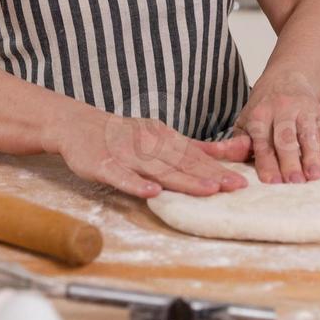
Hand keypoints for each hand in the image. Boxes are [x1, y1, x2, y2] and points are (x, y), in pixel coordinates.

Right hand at [45, 105, 251, 198]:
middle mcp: (149, 144)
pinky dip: (136, 184)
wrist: (78, 125)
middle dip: (210, 175)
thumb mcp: (164, 136)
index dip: (219, 168)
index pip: (196, 156)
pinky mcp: (104, 165)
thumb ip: (196, 148)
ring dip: (183, 180)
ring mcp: (126, 154)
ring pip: (158, 169)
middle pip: (182, 162)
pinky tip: (151, 193)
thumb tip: (234, 150)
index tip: (242, 180)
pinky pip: (122, 176)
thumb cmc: (125, 136)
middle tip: (234, 186)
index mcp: (165, 138)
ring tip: (207, 190)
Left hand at [233, 71, 319, 184]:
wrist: (289, 78)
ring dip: (312, 157)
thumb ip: (239, 141)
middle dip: (290, 161)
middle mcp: (282, 109)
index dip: (267, 162)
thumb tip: (223, 156)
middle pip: (287, 138)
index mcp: (260, 114)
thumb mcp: (246, 120)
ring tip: (314, 176)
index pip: (263, 141)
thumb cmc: (264, 108)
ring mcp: (304, 110)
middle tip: (294, 182)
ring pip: (308, 135)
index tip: (271, 182)